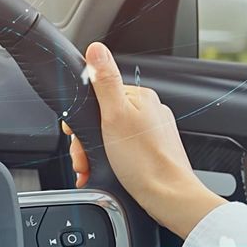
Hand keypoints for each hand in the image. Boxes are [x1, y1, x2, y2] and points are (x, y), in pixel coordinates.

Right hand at [65, 41, 225, 237]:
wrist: (168, 197)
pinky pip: (123, 150)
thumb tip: (96, 49)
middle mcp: (149, 110)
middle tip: (85, 159)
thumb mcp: (114, 116)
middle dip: (88, 141)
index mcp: (140, 96)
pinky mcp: (152, 151)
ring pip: (110, 136)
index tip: (78, 136)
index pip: (98, 96)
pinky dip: (110, 161)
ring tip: (93, 169)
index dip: (82, 118)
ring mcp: (152, 131)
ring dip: (96, 154)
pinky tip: (106, 172)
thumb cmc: (145, 162)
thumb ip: (104, 81)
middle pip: (103, 117)